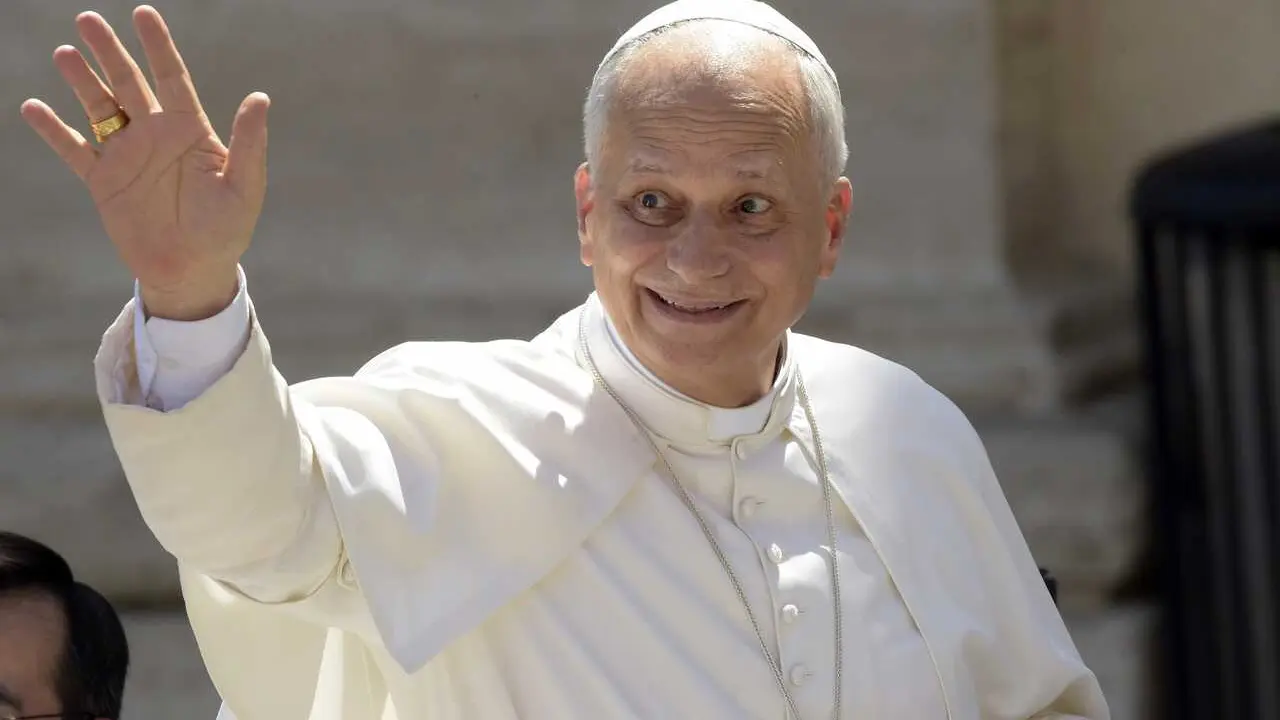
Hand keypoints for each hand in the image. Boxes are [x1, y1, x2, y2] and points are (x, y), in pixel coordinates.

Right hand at [21, 5, 268, 319]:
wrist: (193, 271)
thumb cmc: (226, 230)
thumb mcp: (244, 187)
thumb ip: (249, 142)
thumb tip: (260, 97)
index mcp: (190, 131)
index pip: (171, 78)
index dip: (158, 46)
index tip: (143, 14)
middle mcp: (155, 135)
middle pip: (128, 83)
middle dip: (109, 51)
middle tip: (88, 19)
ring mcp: (127, 155)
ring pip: (99, 108)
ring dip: (81, 81)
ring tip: (65, 53)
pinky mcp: (103, 181)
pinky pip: (74, 149)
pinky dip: (53, 130)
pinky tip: (33, 108)